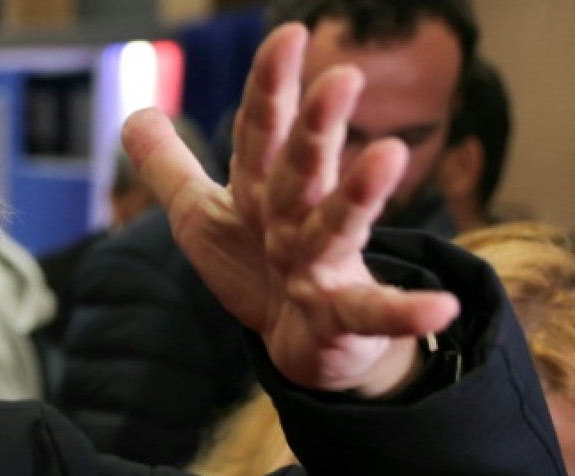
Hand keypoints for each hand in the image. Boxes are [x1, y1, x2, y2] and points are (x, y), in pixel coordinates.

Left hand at [122, 23, 459, 396]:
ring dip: (360, 194)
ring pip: (339, 227)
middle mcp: (298, 219)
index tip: (287, 35)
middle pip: (303, 169)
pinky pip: (374, 313)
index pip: (261, 132)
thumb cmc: (256, 266)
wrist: (304, 341)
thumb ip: (170, 167)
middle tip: (341, 76)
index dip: (270, 88)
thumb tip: (135, 115)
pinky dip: (404, 312)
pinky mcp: (344, 317)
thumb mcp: (202, 216)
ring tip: (387, 154)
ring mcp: (324, 265)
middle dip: (316, 128)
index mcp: (263, 190)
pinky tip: (438, 309)